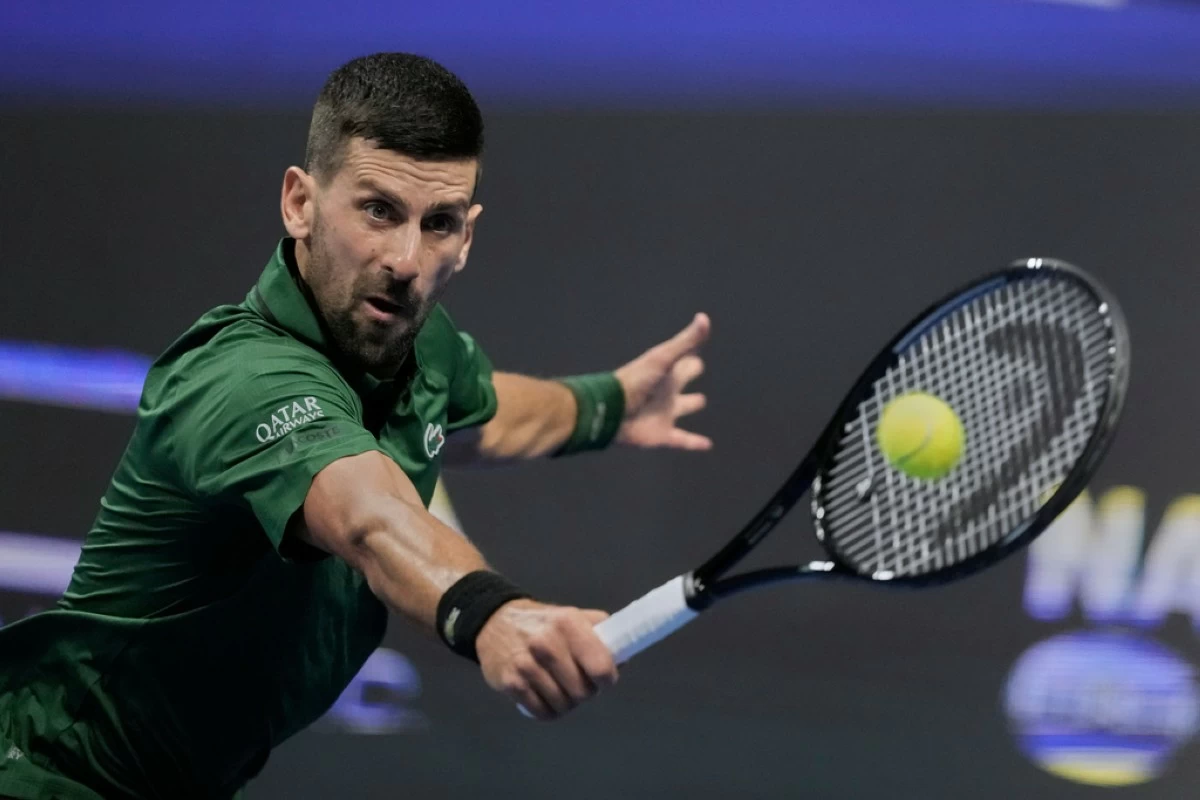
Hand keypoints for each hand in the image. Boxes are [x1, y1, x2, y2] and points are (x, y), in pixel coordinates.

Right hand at [476, 599, 617, 719]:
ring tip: (559, 687)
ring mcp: (526, 665)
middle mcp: (547, 643)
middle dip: (585, 692)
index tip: (602, 679)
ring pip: (563, 706)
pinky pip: (541, 713)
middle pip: (583, 692)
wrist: (494, 622)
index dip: (607, 679)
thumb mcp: (574, 617)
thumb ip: (601, 633)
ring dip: (565, 703)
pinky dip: (547, 710)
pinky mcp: (511, 683)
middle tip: (577, 682)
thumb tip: (624, 659)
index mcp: (568, 623)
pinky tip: (544, 695)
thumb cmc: (543, 623)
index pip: (601, 667)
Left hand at [614, 312, 712, 450]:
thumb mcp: (663, 359)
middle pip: (682, 380)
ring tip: (701, 401)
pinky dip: (695, 442)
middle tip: (697, 368)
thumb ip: (686, 341)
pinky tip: (707, 445)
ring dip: (691, 404)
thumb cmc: (637, 381)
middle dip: (690, 373)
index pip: (684, 359)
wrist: (613, 411)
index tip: (698, 346)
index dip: (692, 352)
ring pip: (682, 407)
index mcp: (667, 372)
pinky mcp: (662, 434)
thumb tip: (704, 318)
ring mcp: (664, 412)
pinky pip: (683, 439)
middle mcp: (666, 390)